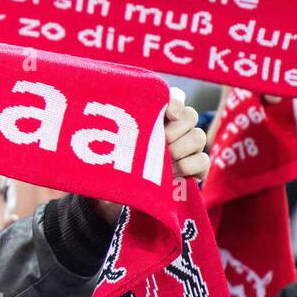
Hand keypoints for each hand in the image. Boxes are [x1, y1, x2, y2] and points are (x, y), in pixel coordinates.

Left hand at [92, 87, 206, 222]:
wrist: (112, 201)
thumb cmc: (105, 168)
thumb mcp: (99, 148)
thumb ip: (104, 133)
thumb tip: (93, 118)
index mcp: (152, 116)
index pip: (173, 95)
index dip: (174, 100)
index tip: (167, 113)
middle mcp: (172, 128)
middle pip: (190, 116)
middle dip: (174, 131)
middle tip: (157, 145)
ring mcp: (186, 147)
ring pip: (198, 137)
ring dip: (178, 151)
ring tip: (160, 164)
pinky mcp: (195, 168)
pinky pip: (203, 161)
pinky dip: (189, 167)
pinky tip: (171, 175)